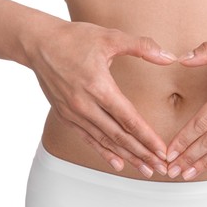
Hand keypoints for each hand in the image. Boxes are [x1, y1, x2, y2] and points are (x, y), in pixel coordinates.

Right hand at [26, 21, 176, 177]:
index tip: (162, 151)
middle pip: (119, 136)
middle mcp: (85, 105)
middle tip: (160, 167)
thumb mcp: (110, 37)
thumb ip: (141, 47)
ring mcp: (74, 113)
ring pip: (105, 141)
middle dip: (142, 153)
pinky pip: (87, 138)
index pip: (129, 119)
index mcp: (99, 86)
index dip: (147, 137)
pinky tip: (117, 163)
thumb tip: (169, 56)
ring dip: (127, 156)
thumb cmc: (74, 38)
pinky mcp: (66, 115)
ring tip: (144, 169)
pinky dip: (103, 152)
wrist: (38, 43)